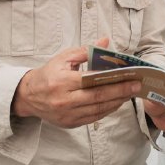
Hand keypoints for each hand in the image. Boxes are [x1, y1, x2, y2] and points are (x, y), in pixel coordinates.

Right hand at [12, 38, 141, 128]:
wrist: (29, 96)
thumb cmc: (48, 74)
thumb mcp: (63, 58)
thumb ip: (86, 50)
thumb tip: (105, 41)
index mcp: (62, 81)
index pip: (91, 81)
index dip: (112, 79)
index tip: (129, 74)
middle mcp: (64, 100)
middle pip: (97, 97)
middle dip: (120, 91)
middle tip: (136, 85)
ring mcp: (67, 115)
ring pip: (98, 110)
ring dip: (117, 102)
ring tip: (130, 93)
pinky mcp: (70, 123)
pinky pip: (93, 118)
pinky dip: (107, 110)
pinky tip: (117, 102)